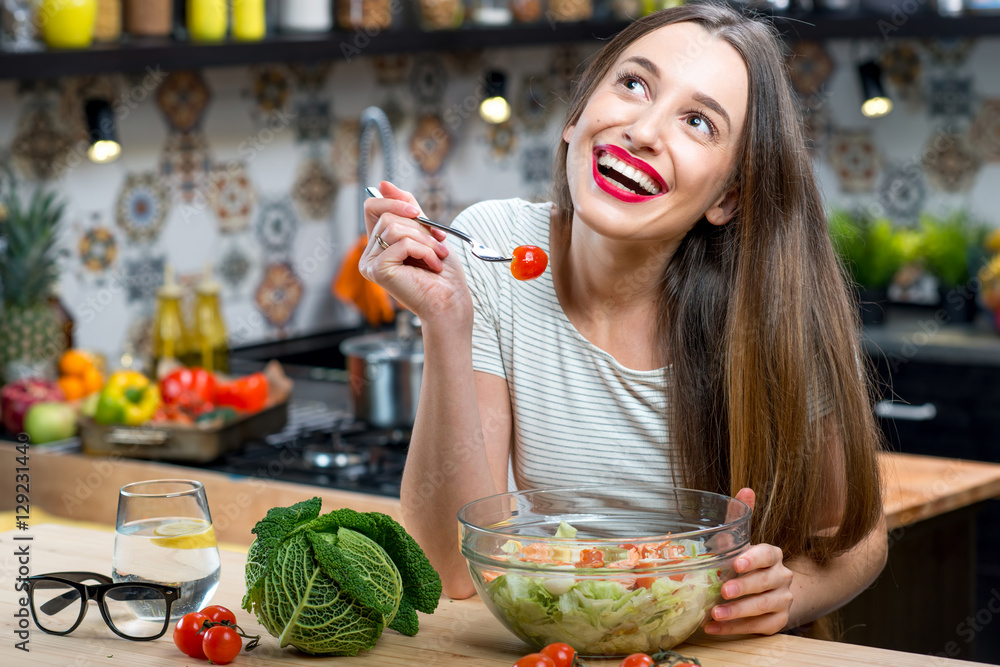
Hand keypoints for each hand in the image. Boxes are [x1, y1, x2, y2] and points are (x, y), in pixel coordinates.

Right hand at [360, 181, 471, 322]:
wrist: (451, 302)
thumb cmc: (442, 273)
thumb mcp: (426, 231)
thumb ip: (407, 209)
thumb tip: (383, 184)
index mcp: (379, 246)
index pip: (373, 208)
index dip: (394, 201)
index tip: (417, 211)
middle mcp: (370, 255)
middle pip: (387, 217)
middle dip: (419, 227)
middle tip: (438, 242)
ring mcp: (371, 264)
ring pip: (394, 228)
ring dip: (424, 240)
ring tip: (437, 256)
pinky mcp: (378, 271)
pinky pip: (401, 243)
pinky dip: (423, 250)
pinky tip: (432, 265)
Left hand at [704, 488, 793, 635]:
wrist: (770, 592)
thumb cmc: (748, 563)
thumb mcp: (742, 541)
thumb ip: (740, 518)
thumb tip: (746, 489)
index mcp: (773, 555)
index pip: (768, 554)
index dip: (753, 559)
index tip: (737, 563)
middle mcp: (783, 577)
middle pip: (765, 583)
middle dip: (743, 588)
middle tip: (723, 591)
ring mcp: (783, 601)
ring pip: (763, 608)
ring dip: (737, 613)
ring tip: (714, 614)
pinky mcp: (777, 622)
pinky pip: (758, 627)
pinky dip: (734, 628)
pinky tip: (714, 628)